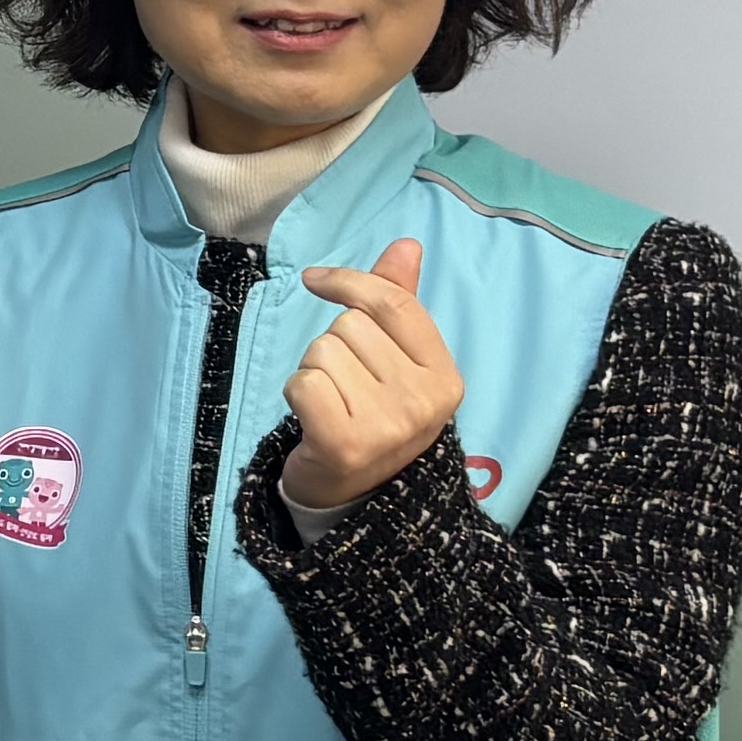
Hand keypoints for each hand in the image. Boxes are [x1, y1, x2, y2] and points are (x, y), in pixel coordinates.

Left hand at [283, 226, 461, 509]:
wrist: (353, 495)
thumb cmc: (373, 416)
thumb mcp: (398, 363)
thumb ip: (399, 304)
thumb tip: (406, 245)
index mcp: (445, 377)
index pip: (394, 304)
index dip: (351, 282)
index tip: (315, 280)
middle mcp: (424, 401)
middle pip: (350, 326)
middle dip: (334, 348)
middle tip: (346, 388)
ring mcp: (388, 424)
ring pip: (322, 351)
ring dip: (314, 372)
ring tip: (333, 404)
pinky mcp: (344, 441)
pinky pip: (302, 381)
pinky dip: (296, 394)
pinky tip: (314, 419)